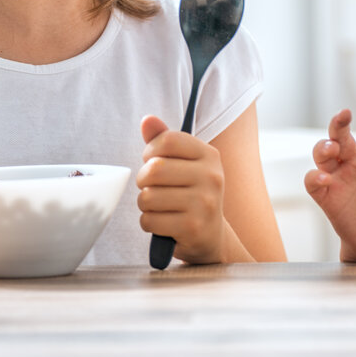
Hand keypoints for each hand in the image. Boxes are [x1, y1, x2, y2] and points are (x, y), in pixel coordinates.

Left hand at [137, 116, 225, 263]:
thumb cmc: (191, 194)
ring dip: (145, 204)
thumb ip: (164, 140)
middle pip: (154, 169)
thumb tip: (147, 120)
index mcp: (210, 155)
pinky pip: (150, 220)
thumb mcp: (184, 164)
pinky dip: (148, 223)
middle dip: (143, 180)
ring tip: (159, 206)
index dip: (151, 150)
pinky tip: (163, 223)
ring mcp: (204, 203)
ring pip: (148, 197)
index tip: (152, 160)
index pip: (169, 140)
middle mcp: (212, 177)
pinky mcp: (192, 228)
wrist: (210, 236)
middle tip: (151, 186)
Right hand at [304, 109, 355, 261]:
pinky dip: (314, 176)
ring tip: (332, 149)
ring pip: (321, 152)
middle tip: (344, 114)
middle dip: (339, 122)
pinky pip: (311, 180)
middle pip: (340, 134)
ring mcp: (337, 178)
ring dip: (324, 146)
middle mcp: (353, 164)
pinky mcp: (325, 195)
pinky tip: (325, 179)